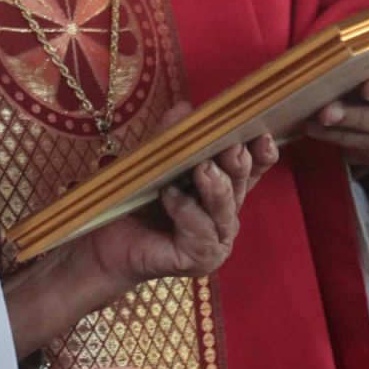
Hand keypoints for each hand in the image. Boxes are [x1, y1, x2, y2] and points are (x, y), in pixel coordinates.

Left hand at [75, 123, 278, 288]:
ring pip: (225, 211)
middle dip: (238, 166)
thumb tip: (186, 108)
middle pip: (241, 186)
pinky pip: (202, 233)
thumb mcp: (153, 160)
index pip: (251, 169)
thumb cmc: (135, 200)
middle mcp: (224, 215)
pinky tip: (170, 197)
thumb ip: (171, 136)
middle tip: (231, 149)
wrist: (107, 240)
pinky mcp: (199, 260)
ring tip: (202, 170)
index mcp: (222, 189)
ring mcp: (215, 241)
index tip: (261, 135)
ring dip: (215, 189)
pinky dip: (187, 212)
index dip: (261, 154)